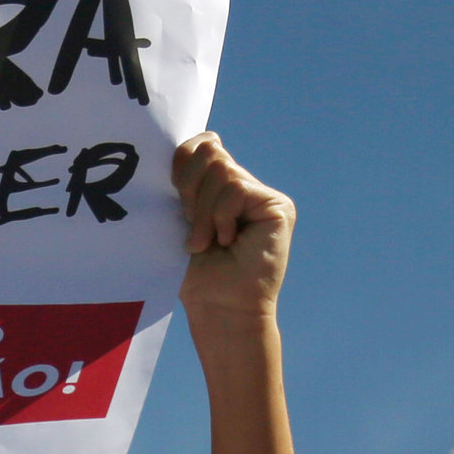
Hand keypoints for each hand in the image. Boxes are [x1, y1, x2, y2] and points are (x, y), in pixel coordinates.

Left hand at [173, 133, 291, 333]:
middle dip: (189, 189)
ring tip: (207, 243)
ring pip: (221, 170)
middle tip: (193, 229)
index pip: (201, 145)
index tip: (176, 203)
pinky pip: (236, 189)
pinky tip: (228, 242)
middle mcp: (245, 186)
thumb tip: (183, 146)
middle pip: (209, 149)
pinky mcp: (278, 207)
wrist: (218, 309)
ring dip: (203, 211)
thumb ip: (184, 181)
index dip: (182, 165)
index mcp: (220, 187)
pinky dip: (221, 217)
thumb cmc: (194, 274)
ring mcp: (263, 196)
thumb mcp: (180, 219)